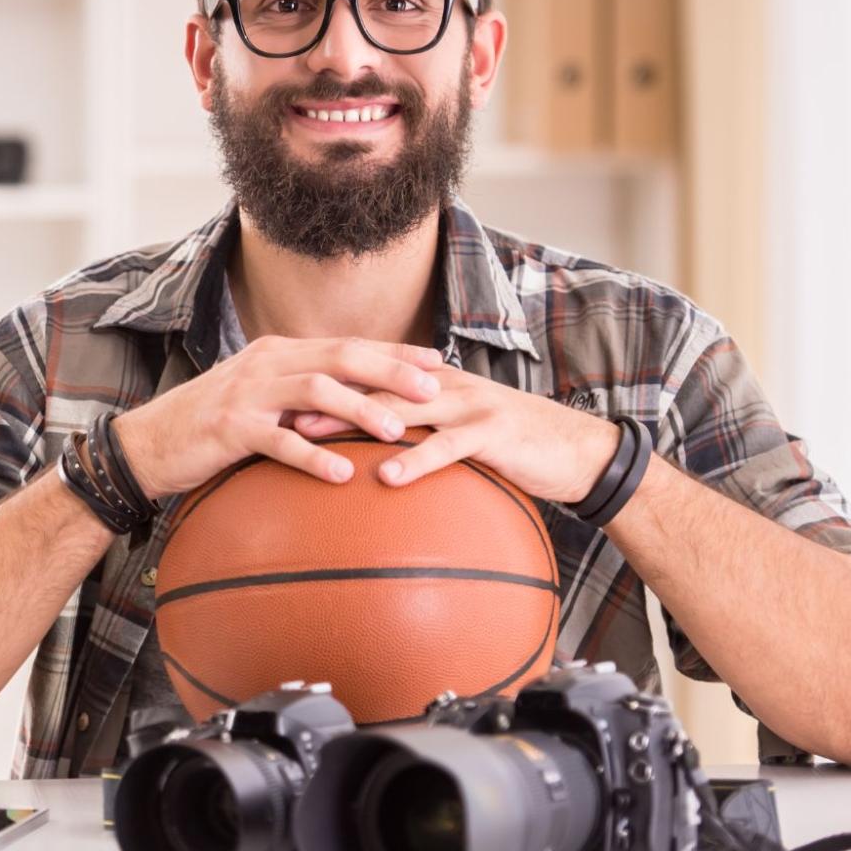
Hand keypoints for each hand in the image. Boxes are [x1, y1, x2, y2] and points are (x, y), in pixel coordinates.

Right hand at [111, 335, 447, 496]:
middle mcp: (265, 363)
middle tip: (434, 389)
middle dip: (391, 371)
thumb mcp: (259, 398)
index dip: (394, 351)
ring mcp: (247, 394)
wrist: (149, 443)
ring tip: (397, 430)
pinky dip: (313, 456)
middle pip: (340, 358)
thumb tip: (355, 404)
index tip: (438, 361)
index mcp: (277, 352)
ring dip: (360, 409)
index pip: (347, 345)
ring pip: (315, 391)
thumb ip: (300, 394)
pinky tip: (342, 475)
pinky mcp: (230, 428)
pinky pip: (279, 441)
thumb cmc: (210, 425)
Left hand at [292, 366, 620, 503]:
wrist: (576, 451)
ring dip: (352, 418)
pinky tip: (387, 476)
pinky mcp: (491, 433)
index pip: (366, 373)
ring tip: (309, 434)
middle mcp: (443, 384)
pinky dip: (416, 460)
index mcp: (431, 382)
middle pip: (371, 381)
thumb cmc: (509, 446)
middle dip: (320, 391)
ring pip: (400, 406)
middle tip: (274, 405)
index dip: (320, 379)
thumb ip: (414, 432)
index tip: (275, 390)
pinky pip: (447, 447)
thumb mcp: (456, 432)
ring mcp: (467, 405)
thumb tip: (367, 451)